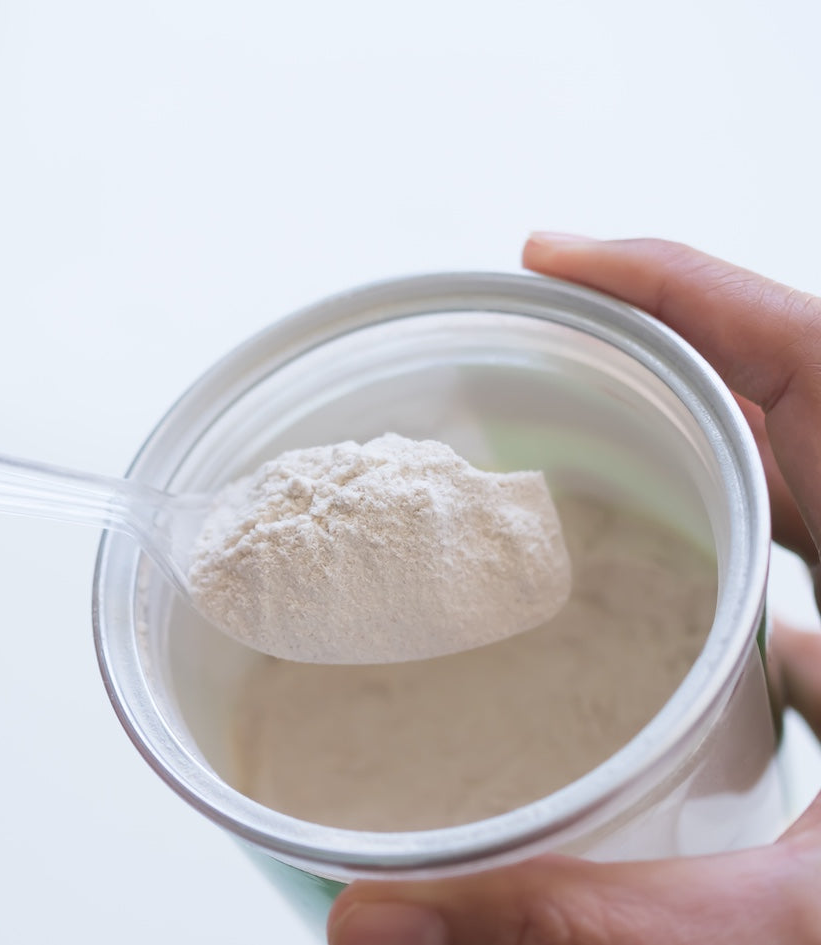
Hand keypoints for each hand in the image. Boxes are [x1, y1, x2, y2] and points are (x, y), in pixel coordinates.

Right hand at [327, 236, 820, 943]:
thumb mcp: (789, 913)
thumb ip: (592, 916)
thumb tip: (379, 921)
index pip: (804, 354)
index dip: (672, 283)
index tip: (545, 255)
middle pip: (781, 395)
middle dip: (650, 356)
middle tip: (521, 359)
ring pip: (794, 470)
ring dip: (693, 440)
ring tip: (573, 441)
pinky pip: (807, 545)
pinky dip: (733, 531)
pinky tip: (669, 585)